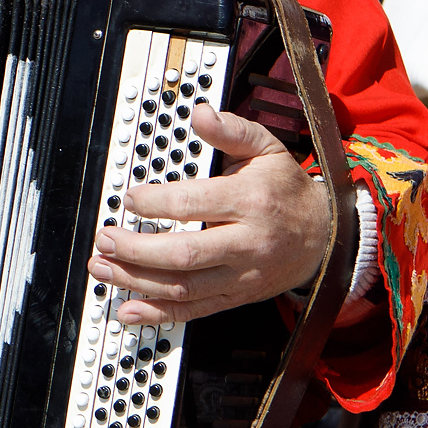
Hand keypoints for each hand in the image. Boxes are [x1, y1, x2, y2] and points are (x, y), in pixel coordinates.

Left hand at [87, 105, 333, 326]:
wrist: (325, 235)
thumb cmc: (286, 190)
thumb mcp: (266, 149)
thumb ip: (231, 131)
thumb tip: (200, 113)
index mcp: (250, 202)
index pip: (194, 205)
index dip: (155, 203)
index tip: (130, 198)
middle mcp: (246, 243)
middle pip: (184, 254)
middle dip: (135, 249)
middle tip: (104, 238)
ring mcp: (241, 275)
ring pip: (183, 287)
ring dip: (135, 281)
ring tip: (101, 267)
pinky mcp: (237, 297)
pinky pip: (195, 311)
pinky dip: (158, 314)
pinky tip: (128, 310)